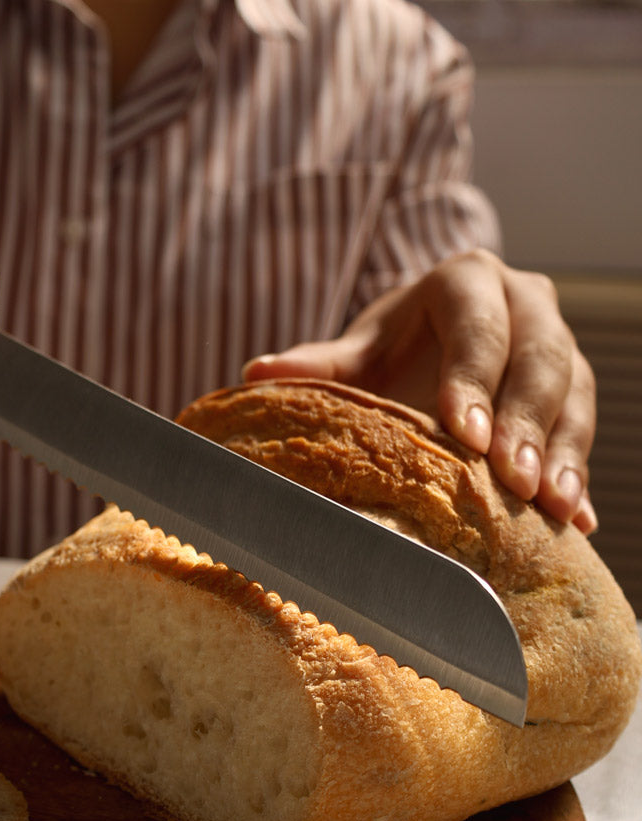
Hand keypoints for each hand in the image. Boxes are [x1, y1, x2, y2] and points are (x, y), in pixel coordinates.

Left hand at [242, 249, 597, 532]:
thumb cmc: (386, 351)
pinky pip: (584, 427)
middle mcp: (525, 301)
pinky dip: (578, 474)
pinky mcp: (574, 387)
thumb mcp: (355, 356)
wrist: (425, 349)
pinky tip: (574, 520)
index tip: (467, 435)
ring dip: (563, 453)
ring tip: (550, 506)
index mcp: (467, 281)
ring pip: (573, 393)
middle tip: (513, 480)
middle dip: (527, 423)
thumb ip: (316, 365)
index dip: (473, 381)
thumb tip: (254, 374)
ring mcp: (558, 342)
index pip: (477, 328)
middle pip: (539, 358)